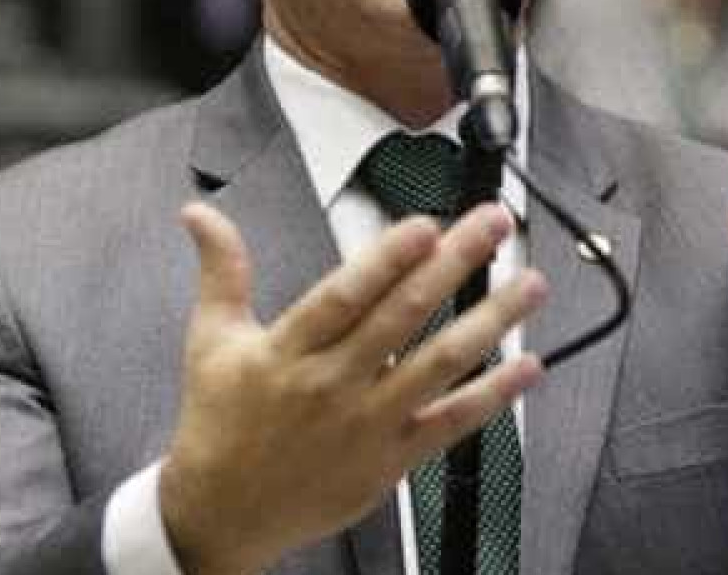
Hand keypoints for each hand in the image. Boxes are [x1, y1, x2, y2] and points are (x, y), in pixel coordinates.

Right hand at [159, 200, 546, 574]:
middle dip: (454, 265)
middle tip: (494, 225)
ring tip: (529, 284)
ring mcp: (367, 424)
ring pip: (439, 365)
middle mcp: (332, 385)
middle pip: (403, 317)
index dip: (387, 260)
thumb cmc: (219, 421)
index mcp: (288, 350)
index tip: (426, 225)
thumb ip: (221, 270)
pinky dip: (492, 396)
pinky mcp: (391, 460)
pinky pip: (451, 423)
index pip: (344, 297)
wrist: (222, 513)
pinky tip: (527, 366)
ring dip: (490, 322)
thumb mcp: (211, 339)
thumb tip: (198, 213)